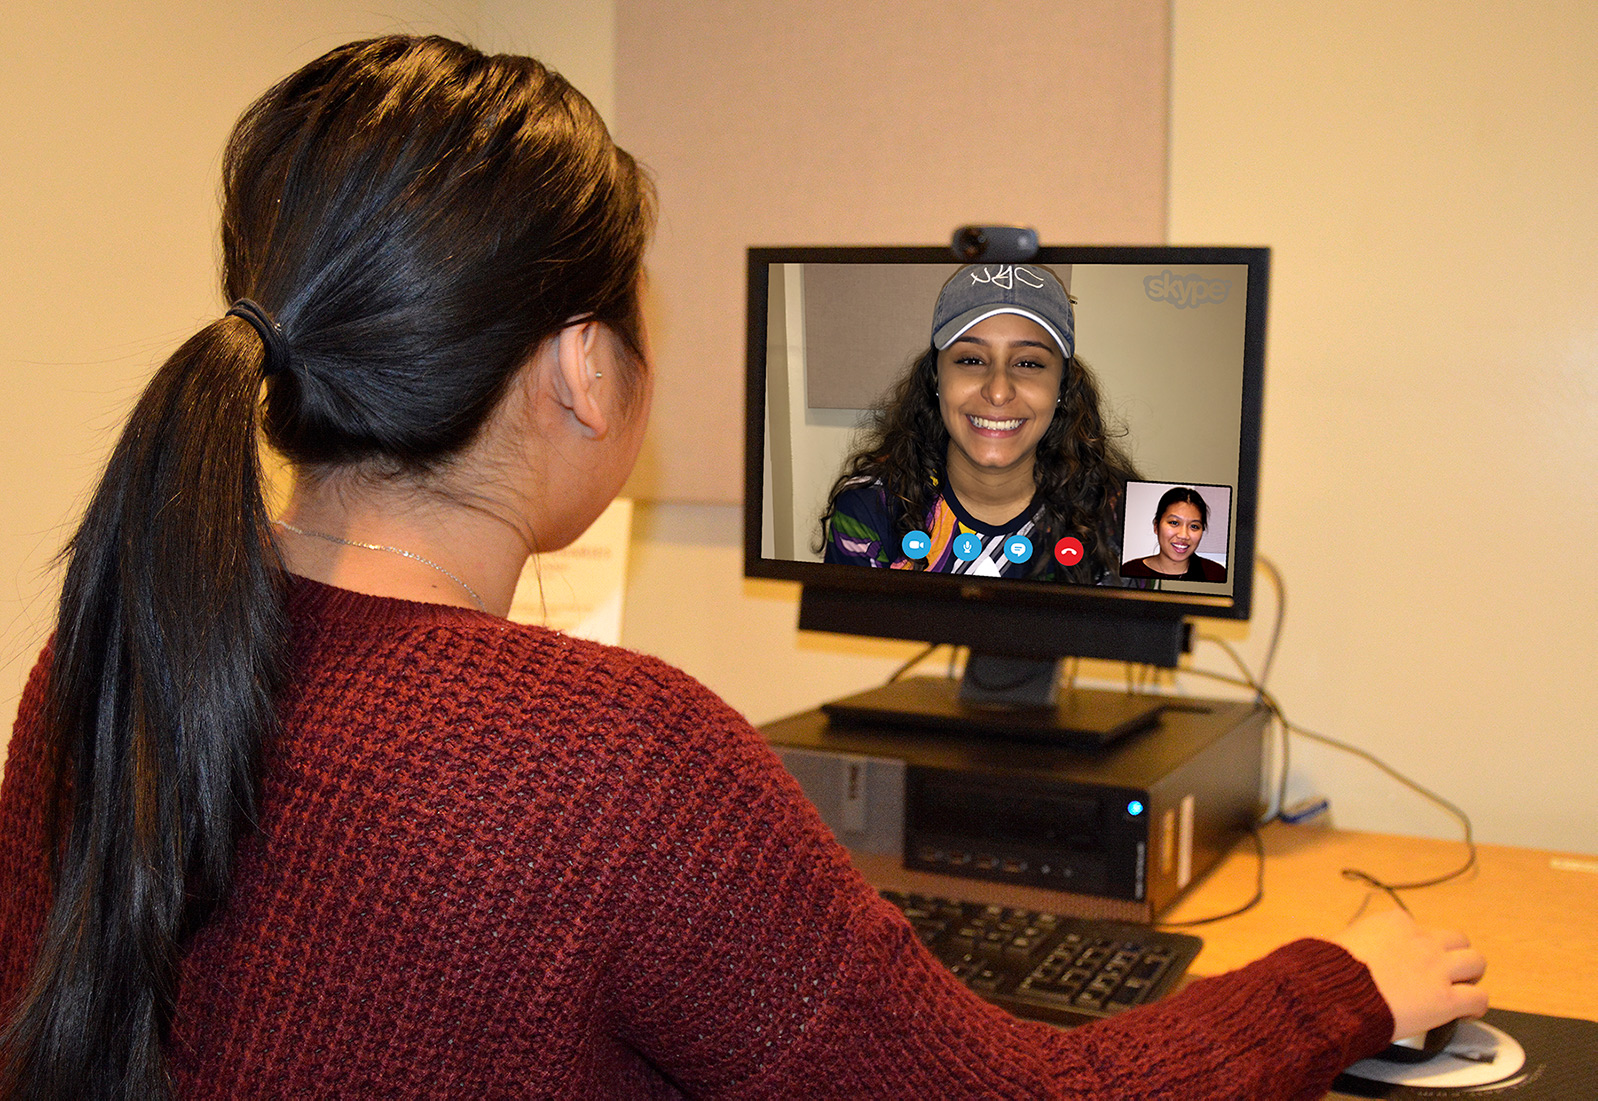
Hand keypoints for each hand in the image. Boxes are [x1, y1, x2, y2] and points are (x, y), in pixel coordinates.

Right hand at [1331, 908, 1487, 1041]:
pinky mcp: (1446, 999)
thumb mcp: (1343, 941)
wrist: (1336, 993)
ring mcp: (1437, 968)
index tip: (1410, 961)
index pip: (1418, 928)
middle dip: (1453, 955)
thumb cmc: (1331, 971)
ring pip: (1476, 961)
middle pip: (1456, 939)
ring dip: (1470, 975)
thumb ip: (1361, 942)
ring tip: (1461, 988)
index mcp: (1394, 922)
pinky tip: (1465, 1013)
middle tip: (1444, 972)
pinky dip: (1475, 1006)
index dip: (1417, 947)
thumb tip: (1355, 951)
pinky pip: (1479, 998)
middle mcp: (1421, 940)